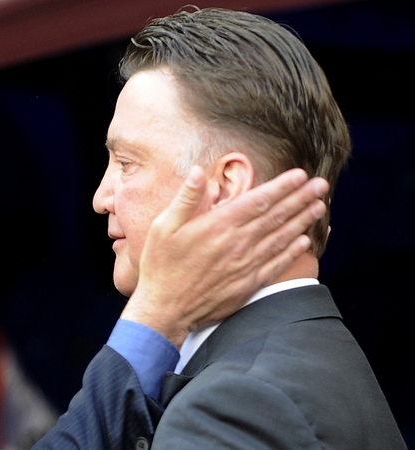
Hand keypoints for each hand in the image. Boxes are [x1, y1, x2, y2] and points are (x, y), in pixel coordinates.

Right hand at [120, 166, 328, 347]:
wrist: (165, 309)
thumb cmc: (161, 266)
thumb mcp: (163, 226)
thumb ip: (186, 199)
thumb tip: (198, 172)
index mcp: (218, 225)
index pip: (258, 200)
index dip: (282, 186)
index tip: (300, 175)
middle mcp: (237, 243)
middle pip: (276, 216)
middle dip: (300, 198)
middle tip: (321, 185)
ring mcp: (245, 265)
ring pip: (281, 238)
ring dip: (302, 221)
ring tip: (319, 206)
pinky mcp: (247, 284)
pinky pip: (277, 265)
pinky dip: (292, 252)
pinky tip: (304, 242)